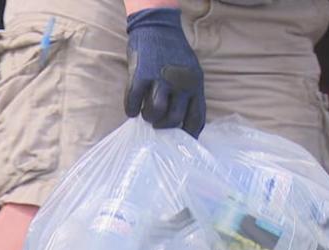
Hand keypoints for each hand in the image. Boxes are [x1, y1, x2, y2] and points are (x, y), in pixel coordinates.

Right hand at [124, 9, 204, 136]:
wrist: (157, 28)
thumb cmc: (174, 54)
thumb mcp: (192, 74)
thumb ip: (189, 94)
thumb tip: (182, 121)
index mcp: (196, 87)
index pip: (196, 119)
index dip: (188, 134)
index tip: (180, 141)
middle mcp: (181, 86)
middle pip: (174, 119)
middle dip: (164, 127)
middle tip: (158, 125)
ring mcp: (161, 80)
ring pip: (156, 113)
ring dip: (149, 118)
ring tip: (146, 115)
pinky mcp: (141, 75)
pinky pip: (135, 100)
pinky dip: (132, 108)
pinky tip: (132, 110)